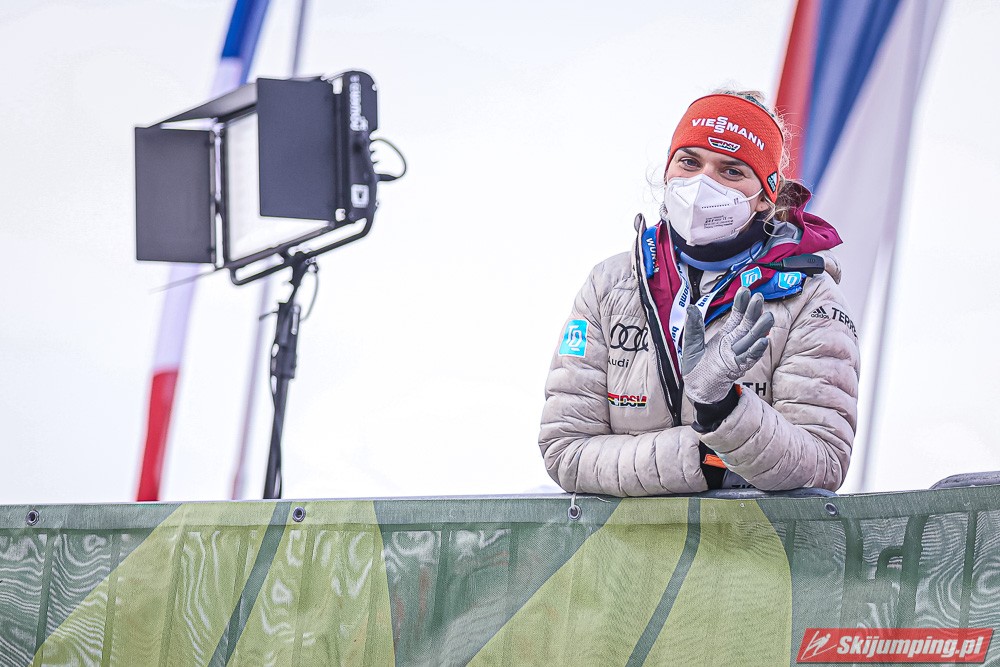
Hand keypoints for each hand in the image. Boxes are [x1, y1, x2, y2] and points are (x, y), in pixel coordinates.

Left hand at [681, 286, 773, 403]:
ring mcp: (737, 356)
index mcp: (725, 336)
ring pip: (752, 340)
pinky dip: (755, 351)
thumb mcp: (692, 344)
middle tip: (758, 297)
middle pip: (747, 325)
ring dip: (760, 329)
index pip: (736, 316)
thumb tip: (691, 307)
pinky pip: (748, 359)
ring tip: (767, 316)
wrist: (696, 390)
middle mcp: (734, 344)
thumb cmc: (696, 368)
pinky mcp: (736, 369)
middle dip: (753, 312)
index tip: (745, 290)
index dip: (741, 304)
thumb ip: (694, 327)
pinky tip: (763, 342)